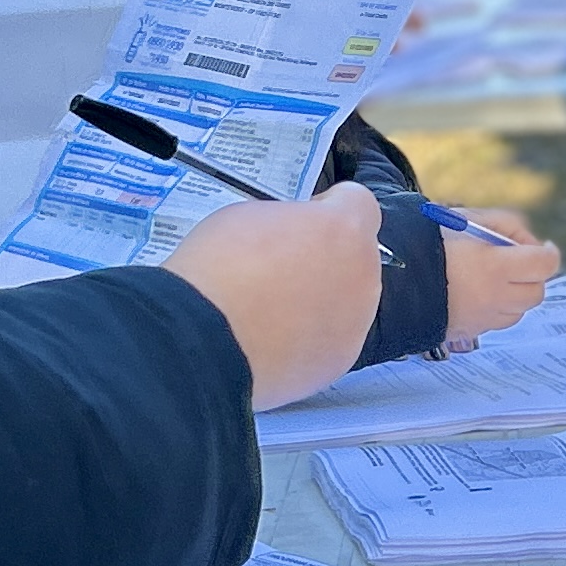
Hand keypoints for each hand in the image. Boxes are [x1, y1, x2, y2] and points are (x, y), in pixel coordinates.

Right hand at [159, 181, 385, 409]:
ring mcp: (354, 323)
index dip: (329, 208)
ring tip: (271, 310)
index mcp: (343, 229)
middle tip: (280, 270)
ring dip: (318, 302)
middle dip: (323, 260)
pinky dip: (308, 340)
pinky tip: (272, 339)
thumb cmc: (219, 275)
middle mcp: (361, 276)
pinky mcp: (338, 362)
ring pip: (346, 302)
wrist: (204, 340)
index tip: (307, 219)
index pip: (358, 203)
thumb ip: (287, 222)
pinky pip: (329, 341)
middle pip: (354, 257)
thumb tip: (289, 236)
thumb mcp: (248, 217)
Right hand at [440, 208, 558, 348]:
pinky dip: (497, 308)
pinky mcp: (468, 333)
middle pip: (537, 292)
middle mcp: (493, 298)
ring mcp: (482, 320)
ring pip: (518, 311)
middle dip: (532, 275)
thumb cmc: (426, 242)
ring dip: (515, 293)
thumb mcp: (465, 219)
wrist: (389, 279)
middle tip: (517, 261)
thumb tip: (524, 241)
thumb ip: (502, 225)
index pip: (544, 265)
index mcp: (495, 267)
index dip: (548, 253)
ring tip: (493, 276)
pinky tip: (477, 292)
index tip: (543, 247)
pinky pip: (496, 323)